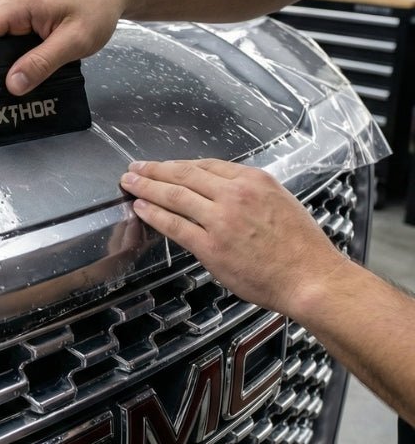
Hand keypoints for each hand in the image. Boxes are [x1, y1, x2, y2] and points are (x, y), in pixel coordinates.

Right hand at [0, 0, 126, 94]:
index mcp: (14, 3)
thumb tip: (12, 84)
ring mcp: (16, 4)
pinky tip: (38, 60)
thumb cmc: (98, 5)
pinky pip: (13, 35)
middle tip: (18, 87)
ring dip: (14, 58)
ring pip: (1, 40)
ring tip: (32, 75)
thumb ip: (41, 64)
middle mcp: (9, 0)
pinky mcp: (25, 10)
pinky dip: (23, 50)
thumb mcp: (73, 41)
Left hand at [118, 158, 348, 316]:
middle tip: (136, 168)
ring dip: (147, 187)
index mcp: (254, 181)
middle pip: (184, 175)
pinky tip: (142, 208)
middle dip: (155, 170)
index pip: (206, 164)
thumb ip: (249, 195)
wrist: (312, 279)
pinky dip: (154, 215)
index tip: (165, 165)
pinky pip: (174, 225)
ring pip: (174, 196)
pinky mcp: (211, 246)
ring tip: (130, 183)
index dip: (179, 164)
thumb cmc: (302, 249)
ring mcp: (221, 220)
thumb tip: (221, 192)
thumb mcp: (280, 203)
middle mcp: (235, 195)